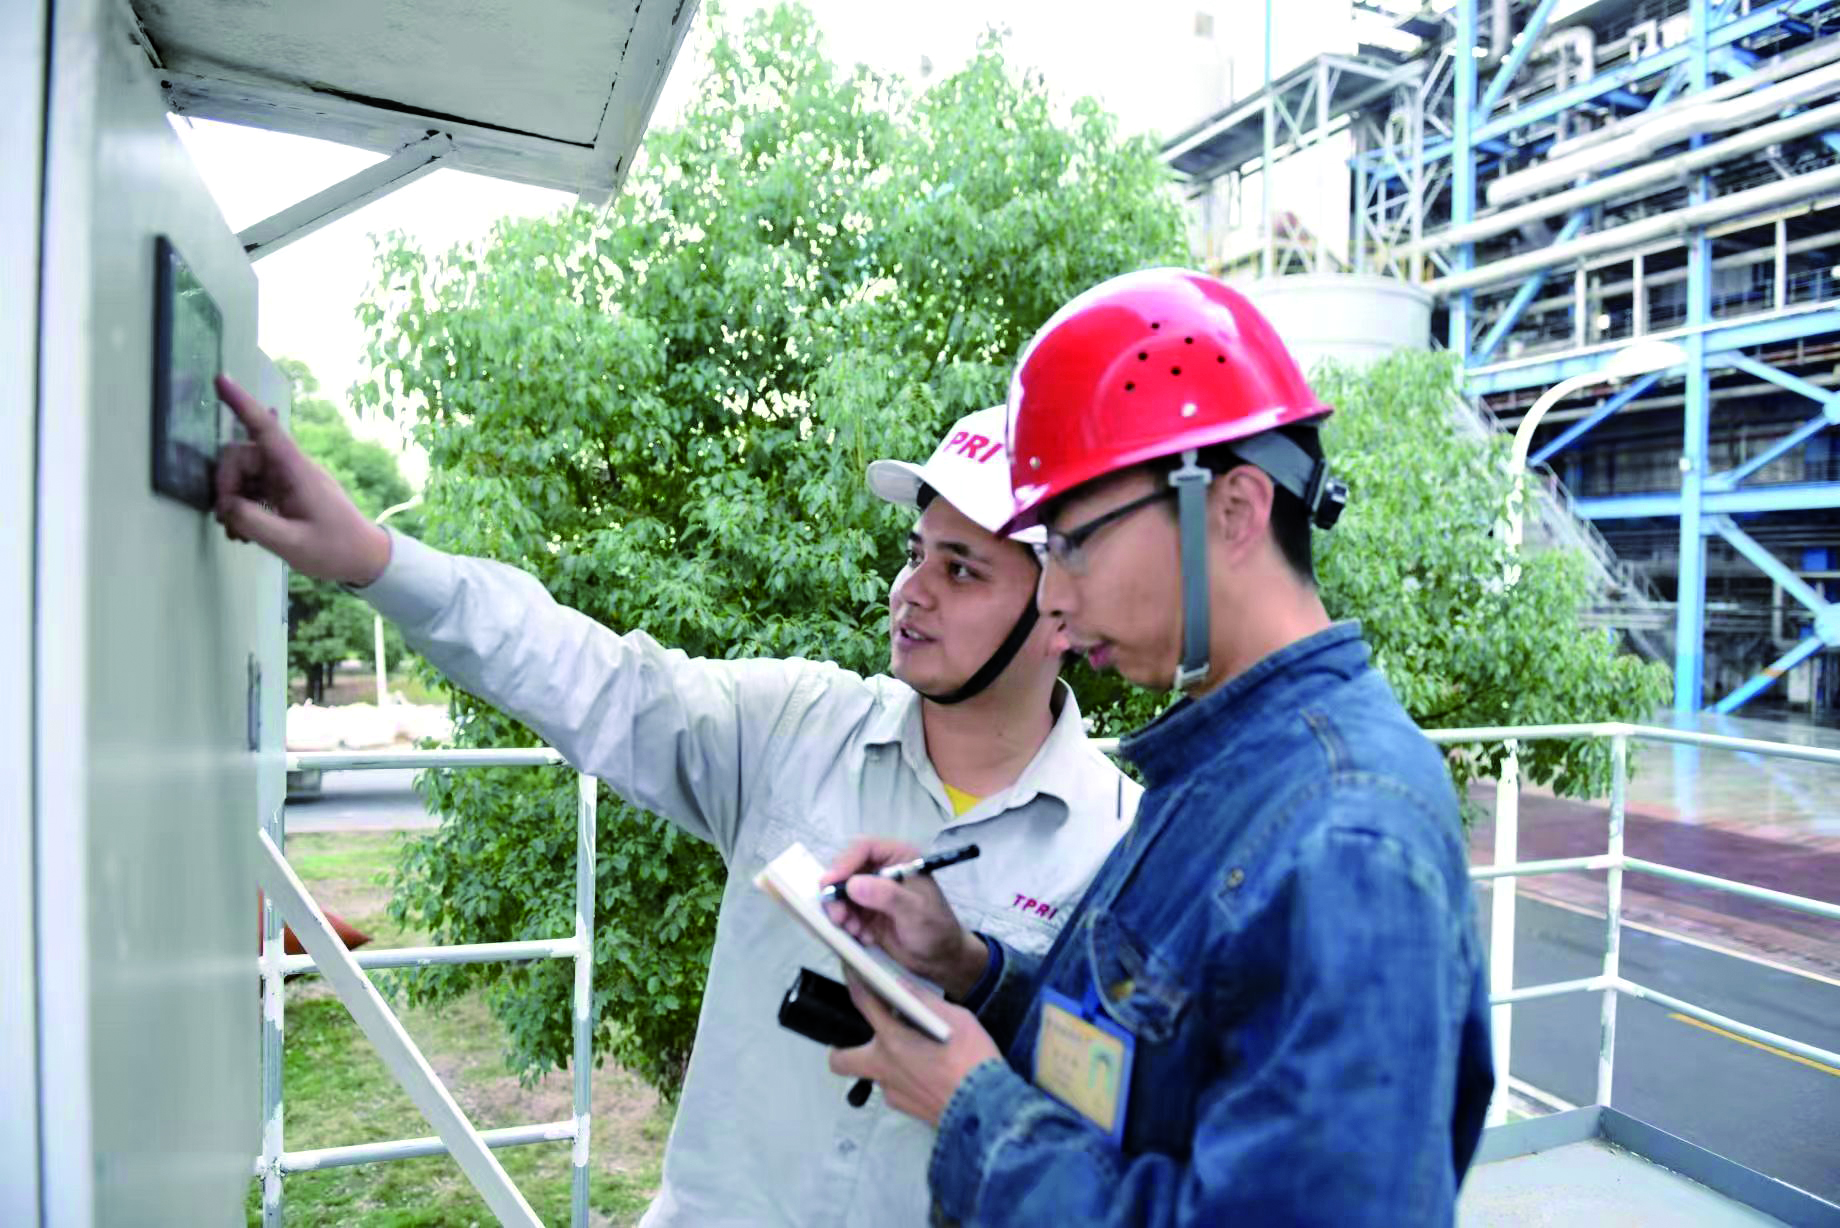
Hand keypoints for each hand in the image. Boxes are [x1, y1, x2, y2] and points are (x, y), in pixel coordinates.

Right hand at [213, 375, 393, 584]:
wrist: (364, 559)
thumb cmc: (335, 549)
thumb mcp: (292, 543)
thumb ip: (254, 523)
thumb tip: (225, 505)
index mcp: (297, 470)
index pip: (265, 428)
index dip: (241, 403)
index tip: (220, 378)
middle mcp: (290, 467)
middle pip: (242, 456)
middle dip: (226, 484)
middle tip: (228, 522)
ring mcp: (287, 479)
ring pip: (244, 474)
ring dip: (232, 500)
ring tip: (237, 534)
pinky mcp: (285, 492)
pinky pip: (253, 488)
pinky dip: (242, 507)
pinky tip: (244, 533)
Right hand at [821, 838, 988, 998]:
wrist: (939, 958)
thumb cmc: (935, 929)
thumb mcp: (915, 912)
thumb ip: (887, 896)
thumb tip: (853, 884)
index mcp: (899, 857)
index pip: (864, 848)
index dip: (844, 863)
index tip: (831, 883)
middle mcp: (882, 869)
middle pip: (846, 870)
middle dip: (838, 894)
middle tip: (839, 917)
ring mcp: (872, 890)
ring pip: (841, 892)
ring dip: (842, 912)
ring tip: (856, 931)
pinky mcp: (865, 910)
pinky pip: (844, 911)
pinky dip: (848, 925)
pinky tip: (865, 937)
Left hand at [828, 971, 1001, 1125]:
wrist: (985, 1107)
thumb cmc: (972, 1063)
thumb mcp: (956, 1018)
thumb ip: (924, 1001)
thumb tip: (904, 987)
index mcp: (893, 1040)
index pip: (863, 1003)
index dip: (854, 983)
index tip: (852, 973)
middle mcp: (885, 1068)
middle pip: (841, 1059)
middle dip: (842, 1047)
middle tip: (863, 1037)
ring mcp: (893, 1091)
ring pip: (872, 1075)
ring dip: (884, 1063)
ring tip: (912, 1055)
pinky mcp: (906, 1108)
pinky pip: (894, 1090)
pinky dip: (904, 1080)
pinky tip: (926, 1074)